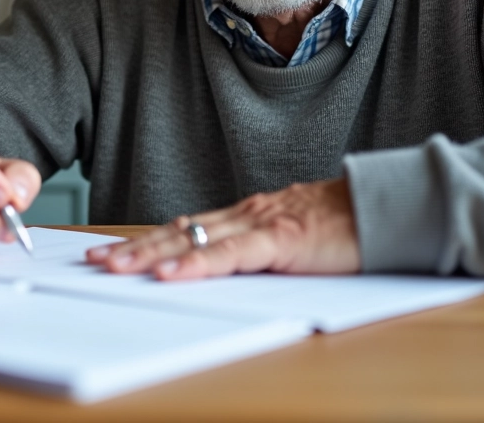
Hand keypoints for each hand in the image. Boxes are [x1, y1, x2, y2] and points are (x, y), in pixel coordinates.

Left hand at [85, 178, 359, 279]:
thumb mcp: (293, 241)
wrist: (390, 210)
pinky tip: (170, 273)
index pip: (185, 228)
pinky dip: (197, 265)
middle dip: (133, 247)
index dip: (146, 241)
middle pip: (177, 231)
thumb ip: (260, 251)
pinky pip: (230, 254)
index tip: (112, 253)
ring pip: (193, 240)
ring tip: (115, 266)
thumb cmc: (348, 229)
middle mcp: (246, 214)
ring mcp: (261, 224)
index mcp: (247, 215)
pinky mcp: (281, 239)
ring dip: (150, 254)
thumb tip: (226, 268)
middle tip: (94, 261)